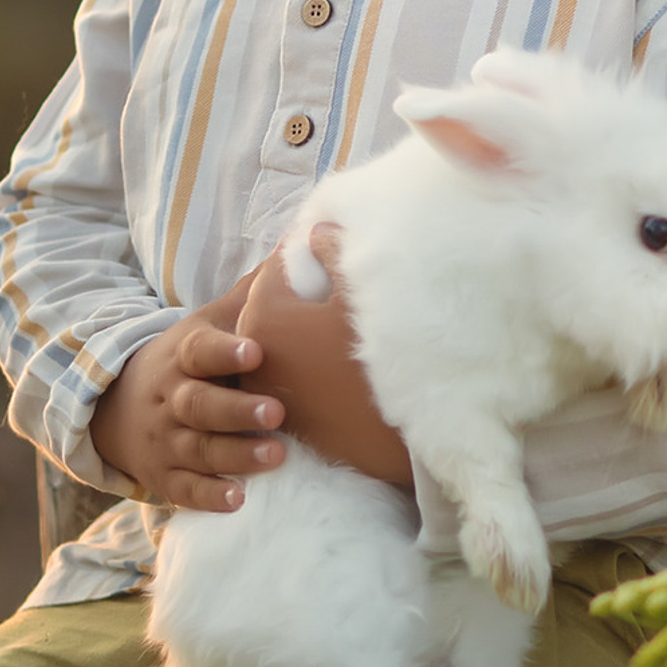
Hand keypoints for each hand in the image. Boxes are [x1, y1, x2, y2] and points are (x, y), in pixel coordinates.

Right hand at [88, 243, 338, 511]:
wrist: (120, 409)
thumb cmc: (189, 361)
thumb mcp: (208, 324)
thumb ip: (250, 297)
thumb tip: (296, 247)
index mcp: (184, 356)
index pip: (201, 351)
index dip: (225, 351)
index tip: (255, 350)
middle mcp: (173, 400)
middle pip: (201, 405)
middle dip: (237, 410)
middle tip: (277, 411)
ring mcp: (167, 442)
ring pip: (199, 449)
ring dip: (236, 455)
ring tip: (276, 456)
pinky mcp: (167, 478)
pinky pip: (185, 491)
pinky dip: (209, 497)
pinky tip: (238, 500)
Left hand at [237, 238, 414, 487]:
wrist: (409, 434)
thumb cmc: (384, 357)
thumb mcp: (361, 295)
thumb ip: (333, 254)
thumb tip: (316, 232)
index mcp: (266, 318)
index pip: (275, 269)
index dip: (301, 251)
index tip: (324, 243)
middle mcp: (256, 358)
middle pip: (272, 307)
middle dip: (297, 289)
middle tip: (333, 277)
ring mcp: (271, 393)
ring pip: (280, 344)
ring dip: (300, 328)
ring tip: (337, 318)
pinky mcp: (291, 421)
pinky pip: (293, 375)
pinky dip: (308, 361)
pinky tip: (339, 357)